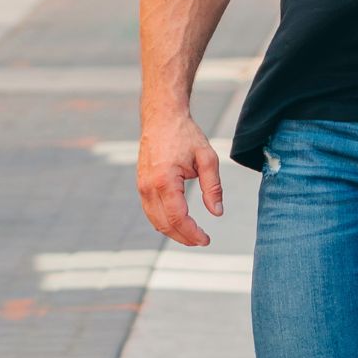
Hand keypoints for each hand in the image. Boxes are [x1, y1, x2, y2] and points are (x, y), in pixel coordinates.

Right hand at [136, 112, 223, 245]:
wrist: (162, 117)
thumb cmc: (185, 135)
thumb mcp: (207, 158)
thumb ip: (213, 187)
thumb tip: (217, 212)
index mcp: (164, 180)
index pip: (178, 218)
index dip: (192, 233)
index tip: (206, 239)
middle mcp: (148, 186)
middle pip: (164, 224)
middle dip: (183, 237)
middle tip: (202, 240)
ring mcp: (141, 186)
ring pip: (154, 221)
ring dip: (173, 232)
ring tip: (192, 235)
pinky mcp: (140, 185)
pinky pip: (150, 211)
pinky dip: (163, 222)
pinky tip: (178, 224)